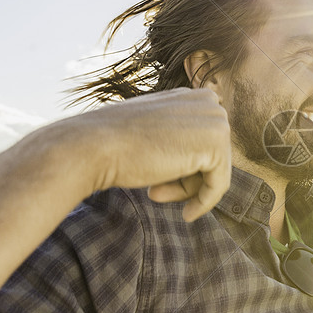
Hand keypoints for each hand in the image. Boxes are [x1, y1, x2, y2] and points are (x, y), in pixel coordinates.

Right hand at [73, 88, 231, 220]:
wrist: (94, 147)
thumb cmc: (115, 145)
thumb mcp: (151, 133)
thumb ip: (177, 139)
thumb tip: (196, 157)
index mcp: (190, 97)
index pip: (202, 144)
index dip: (182, 169)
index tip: (157, 184)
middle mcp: (208, 102)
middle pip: (211, 157)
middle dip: (186, 180)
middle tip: (154, 192)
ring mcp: (215, 119)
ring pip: (214, 172)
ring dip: (187, 190)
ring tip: (155, 193)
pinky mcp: (217, 143)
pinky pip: (219, 185)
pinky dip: (205, 203)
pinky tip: (187, 215)